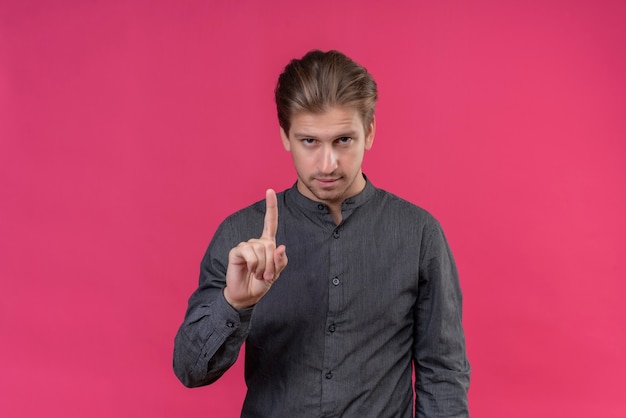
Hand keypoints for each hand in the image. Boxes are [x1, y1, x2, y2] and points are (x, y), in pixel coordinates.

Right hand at [224, 189, 287, 309]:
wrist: (246, 295)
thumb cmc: (261, 282)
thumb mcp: (276, 273)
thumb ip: (281, 261)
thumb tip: (280, 247)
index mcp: (267, 243)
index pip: (270, 222)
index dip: (270, 207)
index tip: (270, 190)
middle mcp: (256, 242)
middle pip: (270, 244)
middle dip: (272, 263)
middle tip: (266, 275)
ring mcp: (245, 246)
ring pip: (261, 249)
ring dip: (263, 266)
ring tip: (258, 274)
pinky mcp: (236, 251)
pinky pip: (250, 253)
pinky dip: (254, 264)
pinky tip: (250, 270)